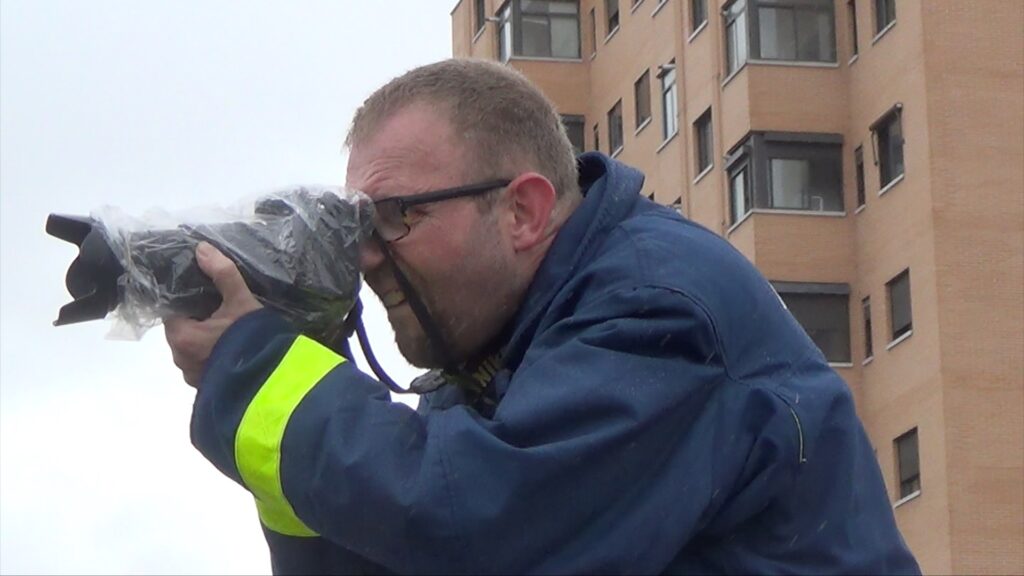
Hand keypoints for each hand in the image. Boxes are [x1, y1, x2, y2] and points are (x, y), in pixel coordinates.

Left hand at [164, 242, 262, 386]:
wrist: (275, 380)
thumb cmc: (253, 339)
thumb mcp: (242, 301)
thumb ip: (223, 273)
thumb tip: (202, 248)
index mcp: (181, 335)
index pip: (172, 309)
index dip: (188, 299)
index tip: (207, 294)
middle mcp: (180, 358)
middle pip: (181, 329)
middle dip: (197, 319)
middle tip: (221, 309)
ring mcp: (192, 376)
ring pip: (192, 348)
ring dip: (205, 339)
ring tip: (227, 329)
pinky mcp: (206, 387)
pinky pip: (203, 364)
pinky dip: (212, 355)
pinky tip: (232, 348)